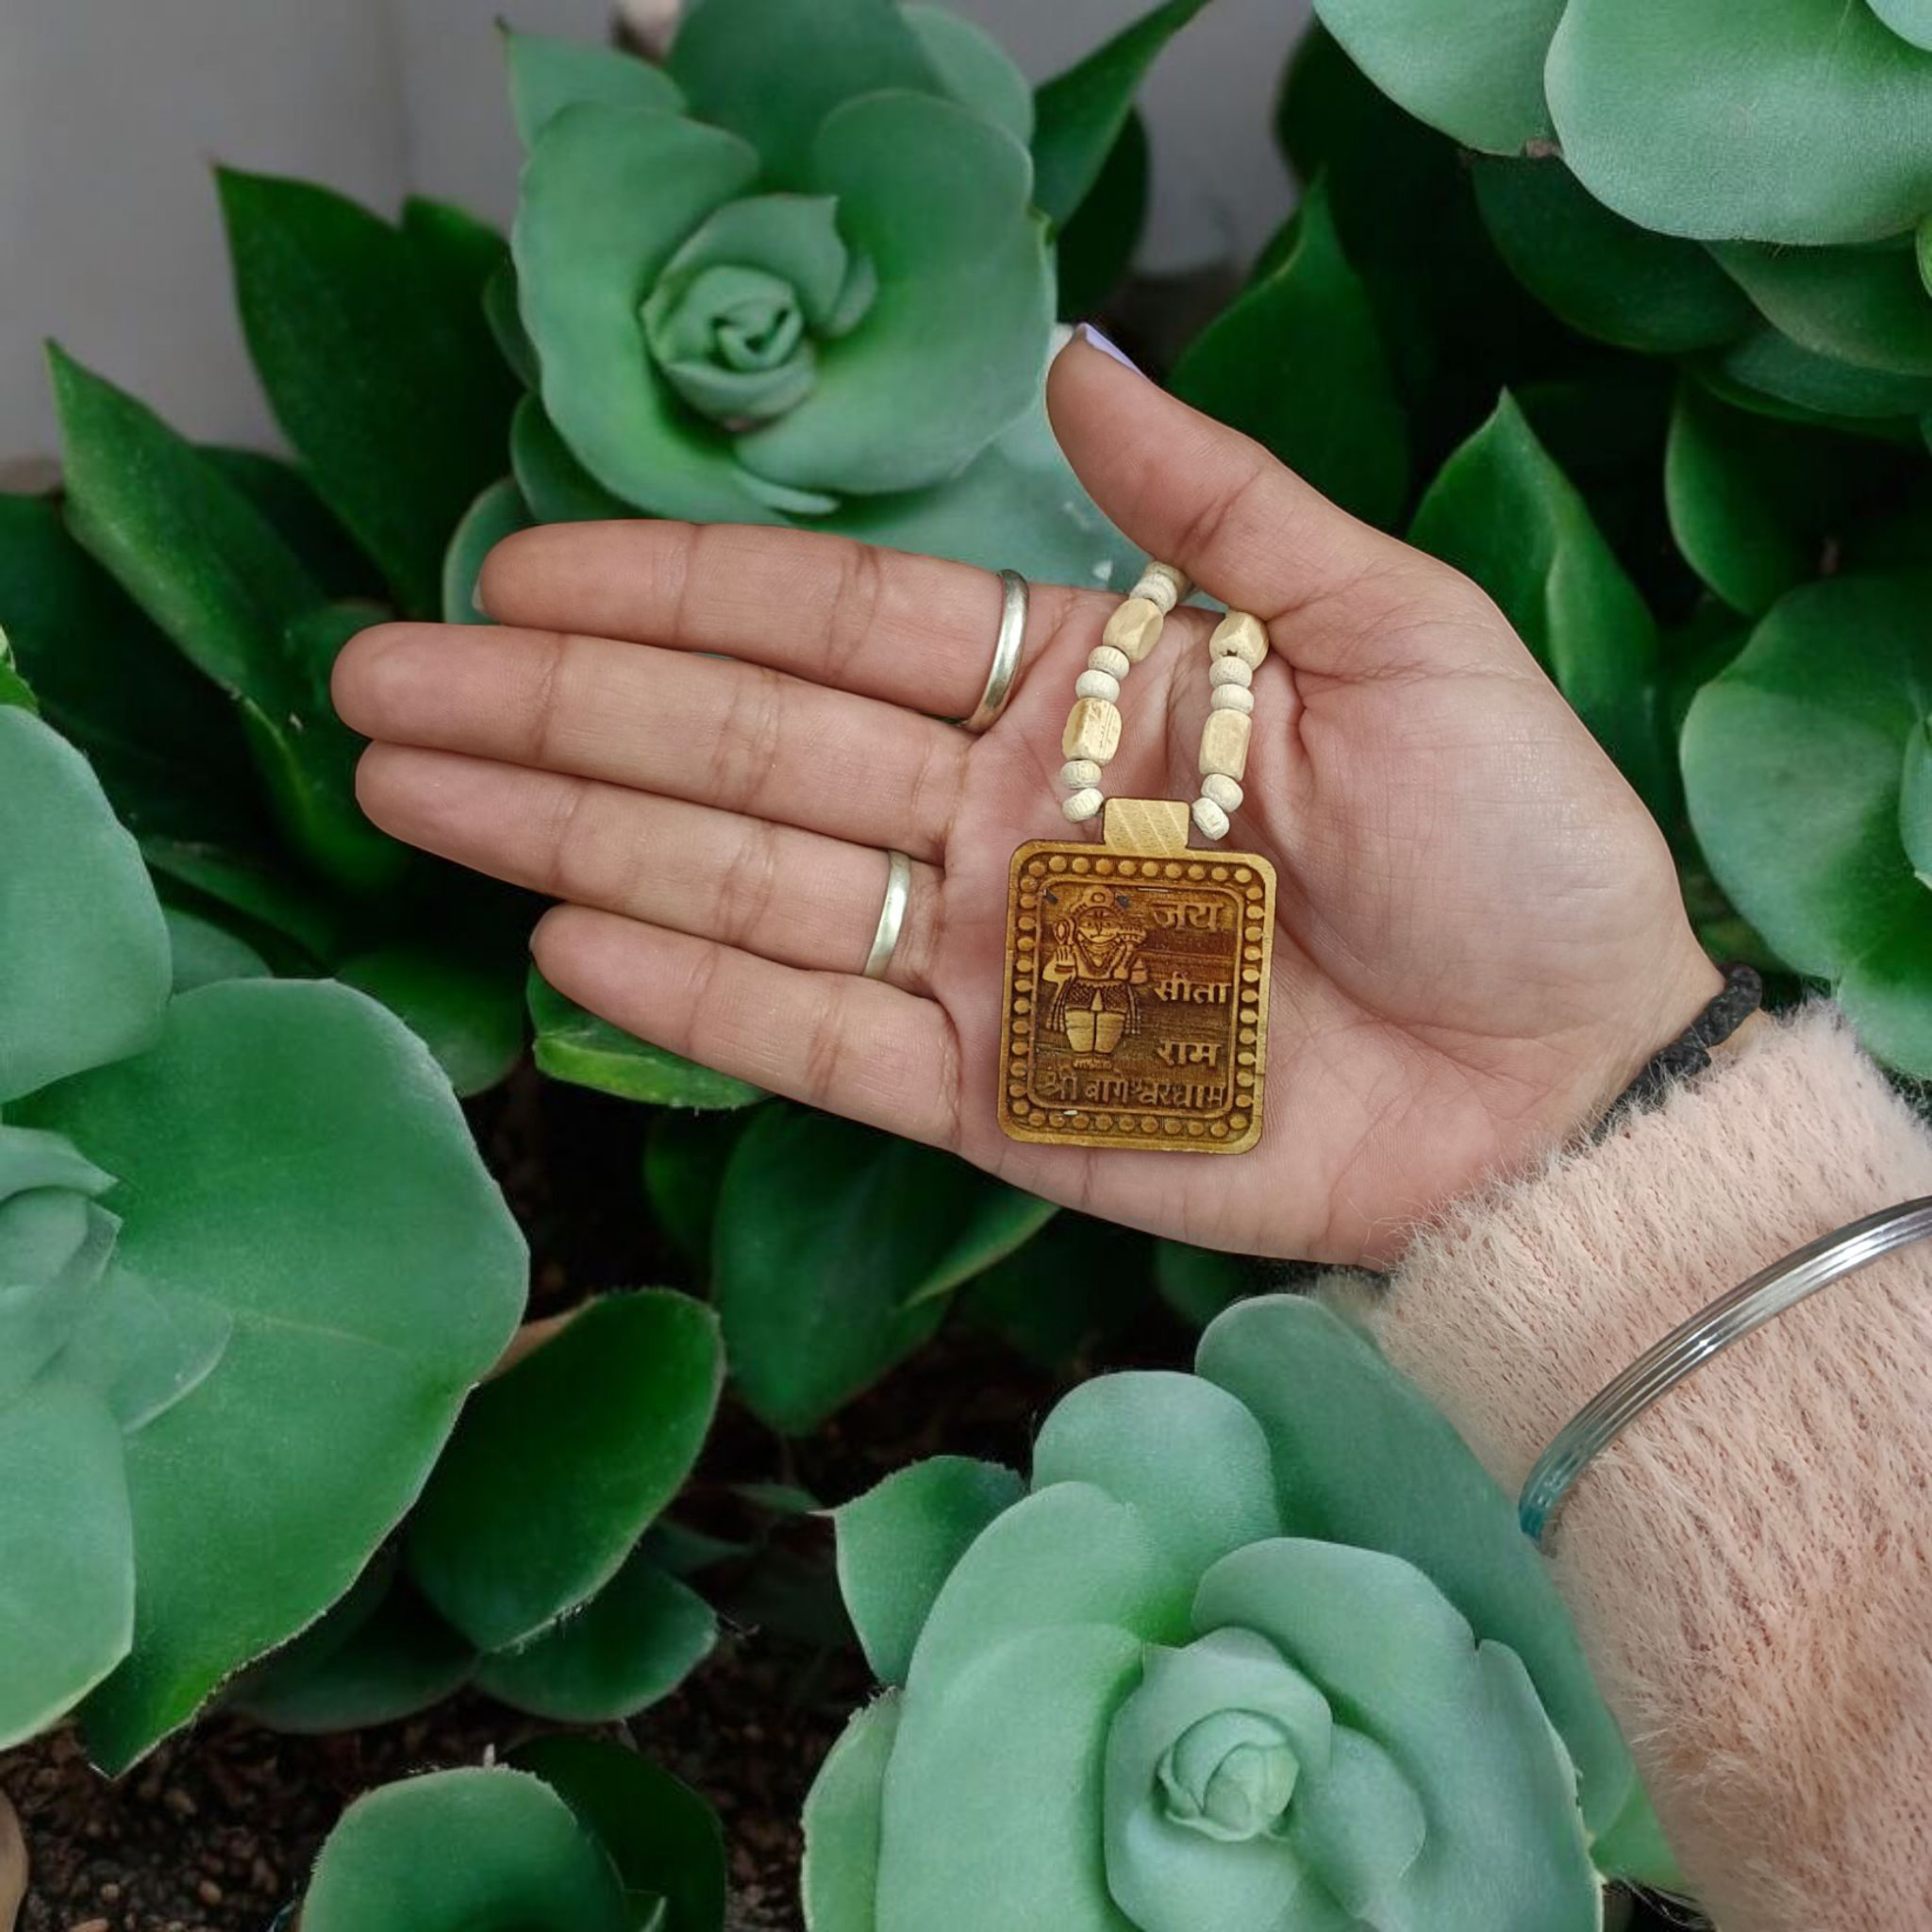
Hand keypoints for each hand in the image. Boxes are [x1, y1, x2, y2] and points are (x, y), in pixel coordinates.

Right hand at [333, 337, 1719, 1265]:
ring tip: (411, 787)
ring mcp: (984, 959)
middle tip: (382, 673)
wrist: (1566, 1088)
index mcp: (1082, 684)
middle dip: (560, 705)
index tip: (520, 566)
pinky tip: (565, 930)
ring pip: (745, 878)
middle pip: (746, 742)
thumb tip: (1080, 353)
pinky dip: (697, 992)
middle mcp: (999, 811)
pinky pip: (818, 1038)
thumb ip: (1221, 507)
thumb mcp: (1395, 633)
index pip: (838, 622)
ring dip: (574, 831)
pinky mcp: (995, 1101)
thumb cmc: (1514, 845)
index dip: (678, 591)